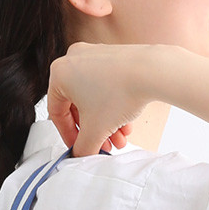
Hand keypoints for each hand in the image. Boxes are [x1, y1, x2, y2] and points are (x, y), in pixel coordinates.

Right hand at [46, 42, 151, 157]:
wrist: (152, 71)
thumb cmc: (119, 94)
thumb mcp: (95, 130)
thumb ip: (83, 147)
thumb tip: (81, 154)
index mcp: (59, 73)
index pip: (57, 112)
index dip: (68, 136)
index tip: (79, 147)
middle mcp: (74, 59)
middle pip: (78, 106)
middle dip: (93, 131)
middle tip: (104, 146)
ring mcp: (94, 55)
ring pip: (94, 98)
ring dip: (106, 123)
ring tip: (120, 139)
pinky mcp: (112, 56)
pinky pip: (106, 86)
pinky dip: (114, 107)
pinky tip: (126, 123)